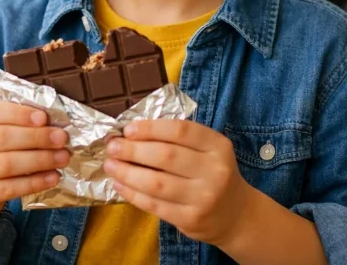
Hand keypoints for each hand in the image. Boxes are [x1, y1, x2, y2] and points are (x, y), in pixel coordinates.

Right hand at [0, 101, 69, 215]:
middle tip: (61, 138)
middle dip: (36, 137)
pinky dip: (35, 182)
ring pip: (6, 164)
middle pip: (1, 137)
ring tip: (62, 158)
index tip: (44, 118)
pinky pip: (10, 188)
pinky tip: (53, 177)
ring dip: (40, 160)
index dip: (19, 113)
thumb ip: (13, 122)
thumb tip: (50, 121)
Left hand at [103, 120, 255, 247]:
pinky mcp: (191, 219)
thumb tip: (132, 133)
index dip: (150, 128)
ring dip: (127, 172)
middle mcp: (214, 171)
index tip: (127, 129)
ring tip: (110, 165)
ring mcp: (204, 197)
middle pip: (165, 156)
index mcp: (217, 146)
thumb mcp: (209, 151)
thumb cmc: (214, 174)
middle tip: (112, 146)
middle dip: (132, 150)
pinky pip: (155, 205)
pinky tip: (119, 185)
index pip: (181, 131)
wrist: (236, 215)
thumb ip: (179, 140)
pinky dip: (133, 194)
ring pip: (156, 183)